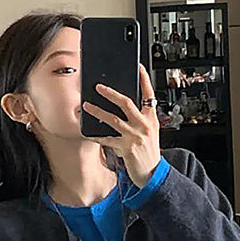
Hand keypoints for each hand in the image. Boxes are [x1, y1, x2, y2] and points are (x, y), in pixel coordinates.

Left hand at [81, 62, 160, 187]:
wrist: (152, 173)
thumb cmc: (149, 152)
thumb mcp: (149, 132)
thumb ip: (139, 119)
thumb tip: (121, 106)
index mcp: (151, 118)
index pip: (149, 94)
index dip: (144, 79)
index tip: (139, 67)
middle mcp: (144, 125)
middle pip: (126, 102)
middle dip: (111, 93)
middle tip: (98, 86)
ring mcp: (135, 136)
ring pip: (113, 119)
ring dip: (97, 111)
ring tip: (86, 106)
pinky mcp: (126, 148)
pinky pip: (107, 139)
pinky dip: (96, 135)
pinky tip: (88, 132)